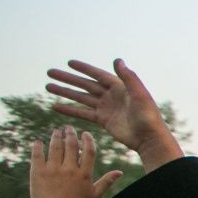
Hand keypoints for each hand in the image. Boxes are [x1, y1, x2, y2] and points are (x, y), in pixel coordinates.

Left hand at [26, 128, 122, 197]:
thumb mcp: (94, 194)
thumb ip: (107, 181)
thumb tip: (120, 172)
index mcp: (84, 174)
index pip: (89, 150)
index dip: (87, 139)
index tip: (84, 133)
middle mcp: (70, 169)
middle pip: (71, 145)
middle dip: (70, 133)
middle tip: (68, 128)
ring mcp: (53, 170)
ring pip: (55, 146)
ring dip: (56, 136)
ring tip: (56, 132)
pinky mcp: (38, 172)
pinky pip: (38, 154)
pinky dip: (38, 146)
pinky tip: (39, 141)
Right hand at [46, 60, 183, 170]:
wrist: (149, 138)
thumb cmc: (148, 115)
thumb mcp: (139, 94)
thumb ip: (128, 77)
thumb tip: (117, 59)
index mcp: (120, 87)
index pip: (97, 74)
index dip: (83, 68)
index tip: (69, 62)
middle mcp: (111, 95)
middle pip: (85, 85)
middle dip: (68, 79)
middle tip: (50, 72)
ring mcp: (106, 108)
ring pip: (81, 98)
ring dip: (65, 92)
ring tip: (48, 87)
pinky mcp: (103, 120)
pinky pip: (83, 113)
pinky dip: (70, 110)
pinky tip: (56, 107)